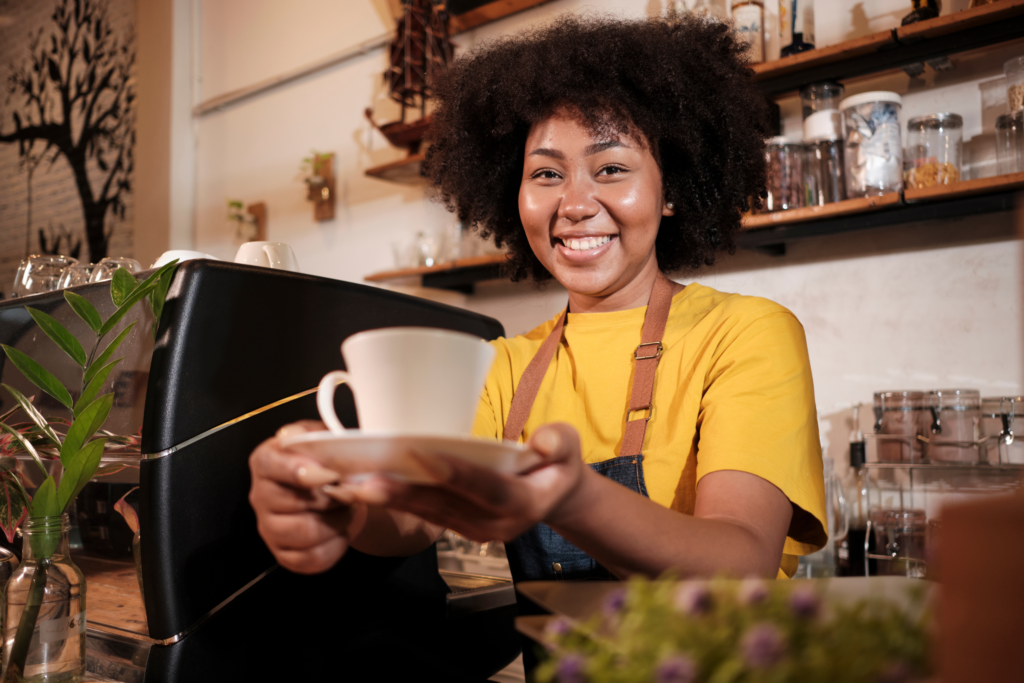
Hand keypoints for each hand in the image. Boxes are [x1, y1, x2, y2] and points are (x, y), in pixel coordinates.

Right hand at [248, 421, 366, 573]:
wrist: (340, 492)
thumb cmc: (329, 461)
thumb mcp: (326, 437)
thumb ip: (320, 435)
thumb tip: (312, 440)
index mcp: (267, 461)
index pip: (270, 464)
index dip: (300, 471)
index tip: (328, 474)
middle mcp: (261, 495)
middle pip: (294, 502)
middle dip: (332, 497)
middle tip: (349, 490)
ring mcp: (270, 528)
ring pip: (305, 532)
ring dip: (337, 520)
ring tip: (347, 509)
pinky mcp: (284, 554)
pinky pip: (312, 557)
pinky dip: (336, 545)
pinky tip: (340, 530)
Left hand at [346, 423, 586, 542]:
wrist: (555, 496)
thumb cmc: (558, 464)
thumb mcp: (569, 446)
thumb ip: (558, 442)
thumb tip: (542, 442)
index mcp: (523, 504)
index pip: (486, 488)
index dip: (455, 473)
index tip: (423, 457)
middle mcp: (495, 525)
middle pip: (446, 505)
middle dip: (405, 492)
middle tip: (367, 480)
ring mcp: (474, 530)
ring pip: (429, 512)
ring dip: (391, 499)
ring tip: (354, 484)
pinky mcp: (458, 526)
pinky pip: (425, 514)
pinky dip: (396, 500)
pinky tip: (366, 487)